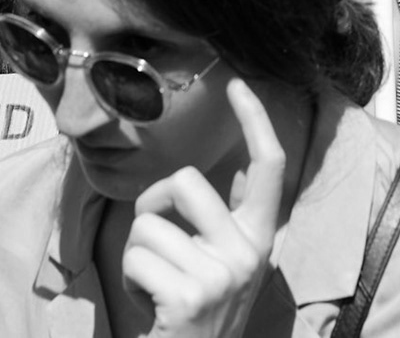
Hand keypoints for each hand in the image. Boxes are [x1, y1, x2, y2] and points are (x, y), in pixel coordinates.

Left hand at [121, 79, 286, 337]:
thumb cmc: (192, 315)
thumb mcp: (219, 266)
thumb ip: (217, 226)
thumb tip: (200, 180)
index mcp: (260, 238)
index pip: (269, 167)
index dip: (255, 120)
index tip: (237, 85)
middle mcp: (251, 253)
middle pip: (187, 182)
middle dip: (152, 204)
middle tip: (153, 244)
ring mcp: (224, 274)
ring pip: (149, 225)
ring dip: (137, 256)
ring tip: (155, 289)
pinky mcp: (191, 295)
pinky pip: (137, 259)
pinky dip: (130, 282)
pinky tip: (151, 308)